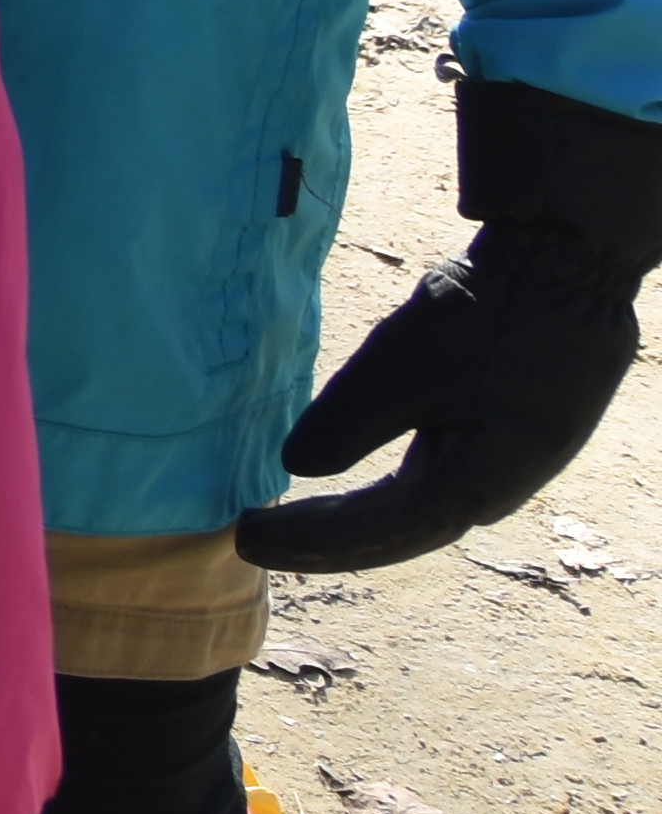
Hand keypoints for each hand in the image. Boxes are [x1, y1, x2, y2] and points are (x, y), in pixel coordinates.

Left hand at [239, 75, 660, 572]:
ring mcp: (502, 466)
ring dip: (350, 520)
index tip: (244, 536)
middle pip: (395, 531)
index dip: (311, 540)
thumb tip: (295, 468)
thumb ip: (351, 423)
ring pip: (412, 509)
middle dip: (323, 540)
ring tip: (284, 523)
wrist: (568, 273)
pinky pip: (430, 479)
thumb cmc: (490, 320)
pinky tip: (344, 486)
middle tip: (248, 539)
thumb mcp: (406, 367)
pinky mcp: (500, 437)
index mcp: (477, 485)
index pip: (379, 531)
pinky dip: (380, 491)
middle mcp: (493, 490)